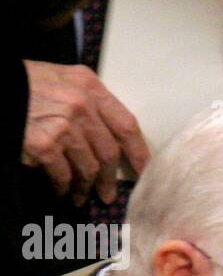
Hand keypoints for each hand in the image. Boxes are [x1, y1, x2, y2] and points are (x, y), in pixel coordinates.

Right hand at [22, 60, 148, 205]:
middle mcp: (81, 104)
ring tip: (80, 196)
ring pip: (88, 168)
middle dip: (109, 178)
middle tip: (107, 194)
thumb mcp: (62, 80)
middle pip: (109, 152)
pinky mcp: (44, 145)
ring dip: (85, 187)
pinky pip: (63, 175)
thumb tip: (108, 137)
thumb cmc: (26, 85)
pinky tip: (60, 190)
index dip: (138, 152)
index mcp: (89, 86)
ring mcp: (63, 126)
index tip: (143, 171)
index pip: (126, 124)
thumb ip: (87, 102)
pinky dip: (63, 187)